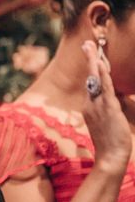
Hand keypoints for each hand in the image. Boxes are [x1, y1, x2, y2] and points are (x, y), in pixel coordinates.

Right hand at [81, 40, 131, 174]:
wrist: (110, 157)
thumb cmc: (110, 143)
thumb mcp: (106, 123)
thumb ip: (108, 108)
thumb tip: (114, 97)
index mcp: (89, 107)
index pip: (91, 83)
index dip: (92, 68)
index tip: (91, 54)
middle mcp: (90, 104)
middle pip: (90, 78)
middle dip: (89, 60)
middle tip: (87, 44)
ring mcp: (97, 106)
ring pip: (96, 80)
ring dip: (95, 63)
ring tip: (93, 48)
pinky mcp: (107, 109)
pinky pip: (105, 89)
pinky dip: (103, 76)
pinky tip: (101, 66)